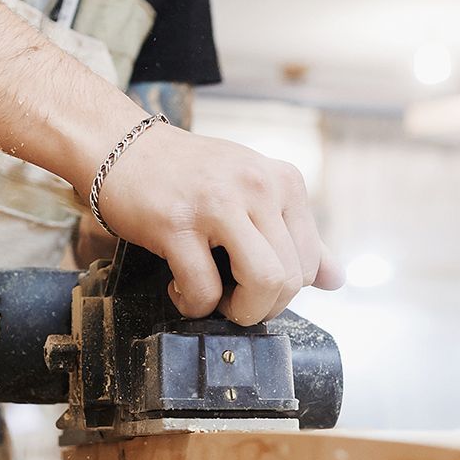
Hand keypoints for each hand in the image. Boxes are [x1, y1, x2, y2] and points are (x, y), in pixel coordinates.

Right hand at [92, 124, 344, 323]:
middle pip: (291, 278)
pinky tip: (178, 288)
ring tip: (214, 300)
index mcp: (283, 181)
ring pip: (263, 283)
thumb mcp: (253, 194)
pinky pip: (204, 289)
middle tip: (232, 301)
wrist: (122, 148)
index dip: (285, 291)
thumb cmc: (189, 177)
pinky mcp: (176, 224)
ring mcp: (218, 203)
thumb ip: (296, 237)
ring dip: (239, 310)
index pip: (311, 261)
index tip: (254, 287)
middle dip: (262, 307)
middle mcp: (258, 187)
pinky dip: (193, 304)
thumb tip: (337, 279)